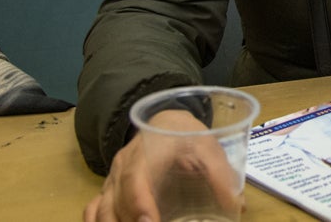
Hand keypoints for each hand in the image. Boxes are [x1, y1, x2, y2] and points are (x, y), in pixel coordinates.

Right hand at [83, 110, 241, 221]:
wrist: (165, 122)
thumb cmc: (186, 136)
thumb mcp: (208, 147)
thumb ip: (221, 175)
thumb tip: (237, 206)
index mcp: (145, 152)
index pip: (134, 178)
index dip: (138, 203)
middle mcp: (122, 167)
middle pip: (113, 201)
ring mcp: (111, 180)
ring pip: (100, 208)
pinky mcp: (108, 190)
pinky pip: (93, 209)